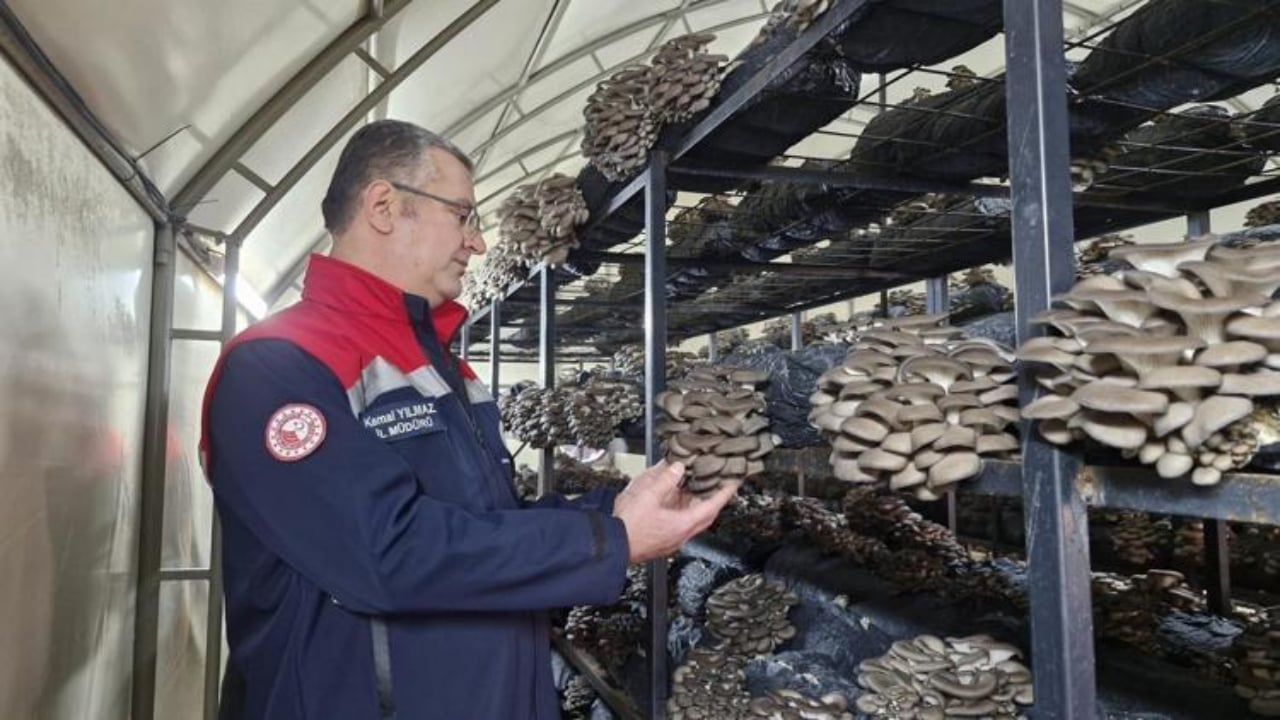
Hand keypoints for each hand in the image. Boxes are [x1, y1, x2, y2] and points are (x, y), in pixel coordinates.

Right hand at [611, 460, 741, 563]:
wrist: (612, 546)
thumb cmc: (628, 527)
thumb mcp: (647, 496)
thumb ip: (665, 480)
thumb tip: (678, 468)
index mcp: (683, 525)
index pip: (712, 507)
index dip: (724, 493)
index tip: (733, 483)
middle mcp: (681, 535)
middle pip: (705, 515)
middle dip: (712, 499)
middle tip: (716, 485)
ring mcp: (672, 539)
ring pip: (692, 519)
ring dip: (695, 504)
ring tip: (694, 488)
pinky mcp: (662, 540)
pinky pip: (679, 523)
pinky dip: (681, 509)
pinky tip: (672, 501)